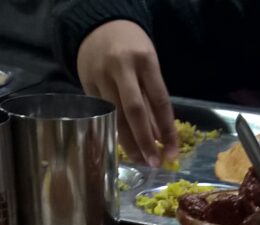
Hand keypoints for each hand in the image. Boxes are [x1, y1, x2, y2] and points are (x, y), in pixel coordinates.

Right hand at [76, 20, 177, 166]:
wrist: (98, 26)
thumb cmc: (131, 49)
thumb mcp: (148, 65)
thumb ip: (154, 99)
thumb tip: (162, 138)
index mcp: (144, 60)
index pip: (160, 101)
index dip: (168, 130)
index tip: (173, 152)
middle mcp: (121, 67)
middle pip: (135, 111)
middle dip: (146, 141)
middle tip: (154, 163)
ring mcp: (101, 76)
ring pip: (115, 116)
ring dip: (129, 143)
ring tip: (140, 160)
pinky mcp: (86, 84)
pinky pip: (103, 114)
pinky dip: (114, 132)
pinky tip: (123, 146)